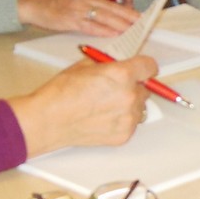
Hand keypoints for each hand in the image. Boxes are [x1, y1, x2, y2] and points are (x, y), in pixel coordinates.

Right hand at [8, 55, 157, 157]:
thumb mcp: (85, 65)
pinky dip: (121, 120)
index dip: (144, 67)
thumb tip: (120, 64)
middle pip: (145, 88)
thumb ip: (109, 64)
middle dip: (133, 86)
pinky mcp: (124, 134)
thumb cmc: (62, 93)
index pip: (150, 67)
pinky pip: (131, 123)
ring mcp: (128, 118)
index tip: (142, 70)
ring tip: (105, 104)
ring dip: (128, 104)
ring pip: (139, 107)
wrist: (49, 120)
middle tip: (114, 89)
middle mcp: (129, 96)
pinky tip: (103, 117)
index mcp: (122, 75)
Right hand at [16, 0, 137, 34]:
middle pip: (115, 5)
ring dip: (123, 25)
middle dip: (131, 15)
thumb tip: (113, 7)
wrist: (32, 4)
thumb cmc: (54, 1)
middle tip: (143, 23)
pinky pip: (93, 26)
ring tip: (134, 31)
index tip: (135, 6)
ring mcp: (79, 8)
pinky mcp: (72, 20)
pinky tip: (114, 35)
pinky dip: (106, 31)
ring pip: (107, 16)